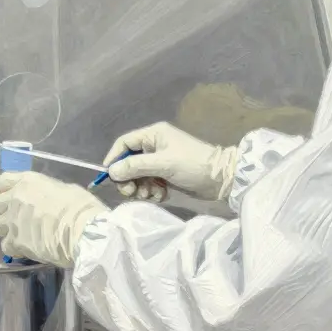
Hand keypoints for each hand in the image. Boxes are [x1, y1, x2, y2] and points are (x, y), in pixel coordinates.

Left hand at [0, 172, 107, 267]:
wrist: (83, 232)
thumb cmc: (81, 208)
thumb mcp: (66, 189)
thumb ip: (48, 193)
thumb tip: (46, 200)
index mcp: (28, 182)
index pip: (3, 181)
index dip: (5, 190)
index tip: (12, 196)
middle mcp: (15, 199)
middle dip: (5, 211)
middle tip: (19, 217)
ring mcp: (12, 221)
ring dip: (8, 230)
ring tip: (24, 235)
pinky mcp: (15, 243)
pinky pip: (5, 246)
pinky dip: (14, 248)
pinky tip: (26, 249)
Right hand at [105, 122, 238, 202]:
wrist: (221, 179)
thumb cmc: (192, 165)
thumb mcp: (163, 164)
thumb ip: (136, 166)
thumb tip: (112, 171)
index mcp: (154, 135)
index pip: (125, 143)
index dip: (115, 158)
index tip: (110, 176)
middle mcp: (155, 146)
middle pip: (129, 162)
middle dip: (129, 179)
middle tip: (131, 192)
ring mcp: (160, 162)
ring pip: (139, 176)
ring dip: (141, 188)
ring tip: (151, 194)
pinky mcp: (167, 176)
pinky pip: (150, 184)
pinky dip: (152, 192)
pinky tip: (161, 195)